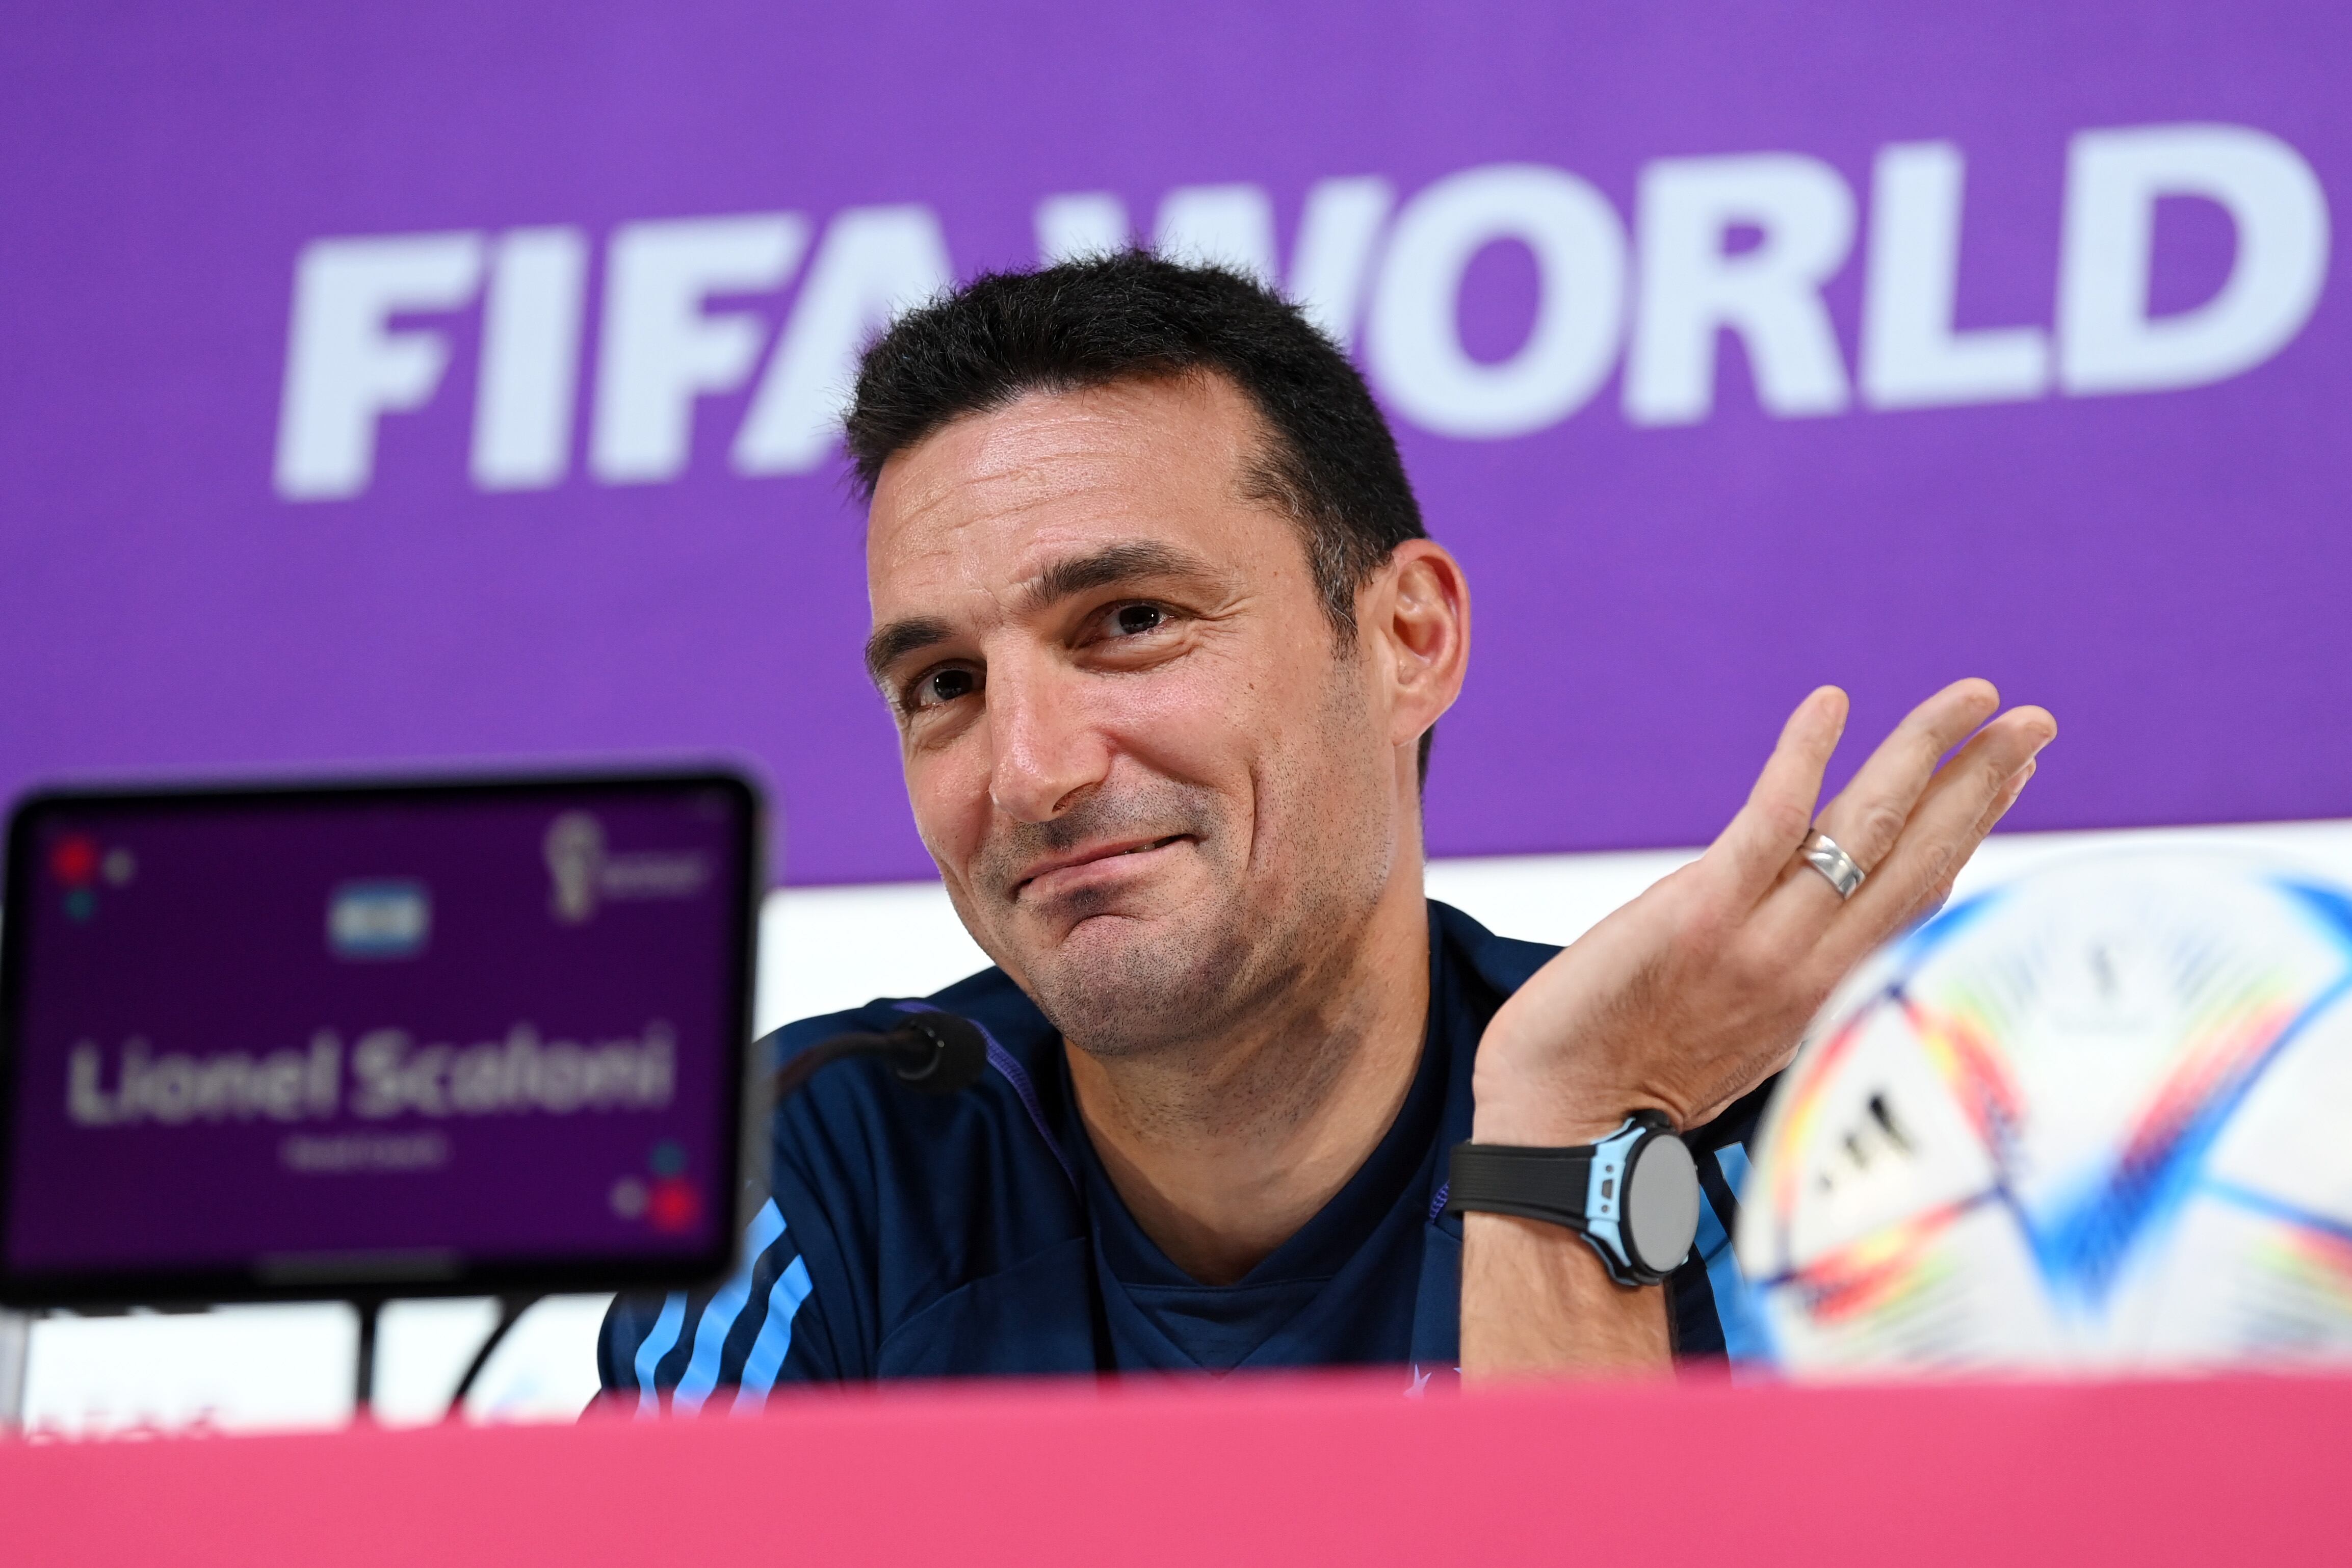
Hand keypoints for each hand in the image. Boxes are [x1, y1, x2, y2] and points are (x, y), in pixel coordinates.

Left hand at [1471, 679, 2055, 1144]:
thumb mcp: (1739, 1035)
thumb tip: (1816, 924)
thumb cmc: (1628, 1080)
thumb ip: (1784, 976)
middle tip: (2035, 720)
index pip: (1920, 896)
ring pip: (1868, 830)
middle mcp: (1812, 970)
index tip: (2011, 772)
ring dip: (1926, 754)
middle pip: (1921, 858)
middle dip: (1985, 784)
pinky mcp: (1701, 916)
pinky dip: (1804, 757)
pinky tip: (1831, 703)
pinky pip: (1771, 821)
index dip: (1970, 830)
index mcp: (1827, 997)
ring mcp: (1762, 943)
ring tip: (1976, 697)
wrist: (1565, 1130)